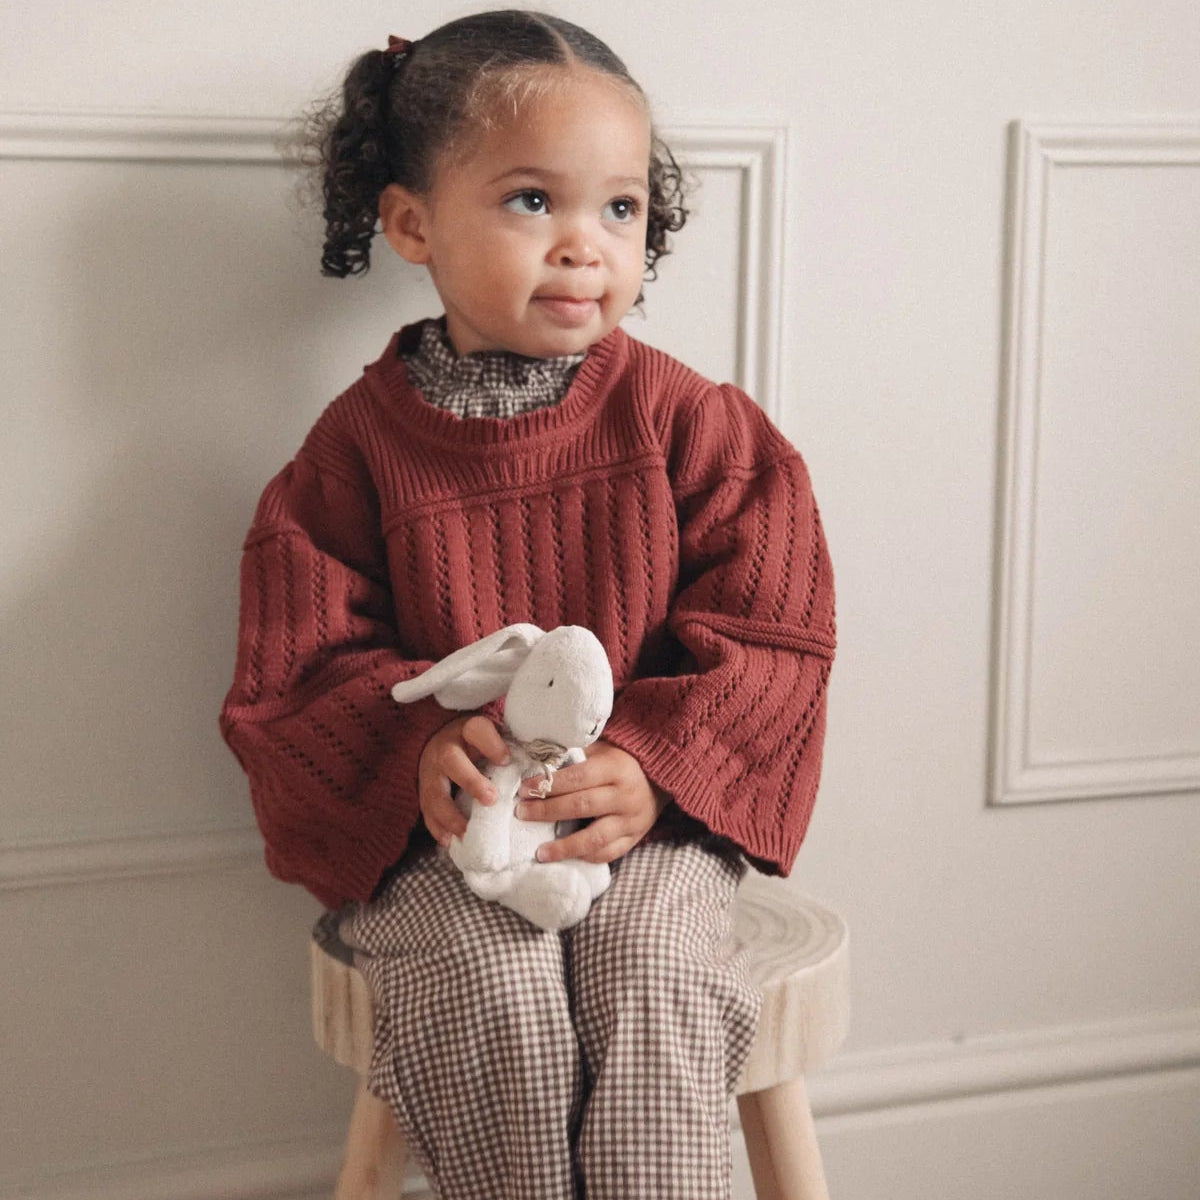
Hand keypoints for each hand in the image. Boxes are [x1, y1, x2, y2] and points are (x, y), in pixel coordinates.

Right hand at [418, 714, 509, 847]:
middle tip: (491, 800)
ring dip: (451, 815)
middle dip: (471, 781)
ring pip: (435, 792)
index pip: (477, 730)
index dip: (492, 745)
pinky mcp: (423, 792)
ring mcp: (430, 772)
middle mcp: (444, 749)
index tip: (506, 760)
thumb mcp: (490, 738)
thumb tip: (533, 772)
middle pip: (451, 760)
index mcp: (466, 731)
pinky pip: (426, 811)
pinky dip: (437, 828)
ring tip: (467, 832)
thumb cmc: (474, 744)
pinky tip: (450, 841)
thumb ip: (507, 749)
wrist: (438, 742)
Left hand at [515, 739, 668, 863]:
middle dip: (547, 811)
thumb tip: (538, 765)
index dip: (549, 785)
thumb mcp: (602, 749)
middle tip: (521, 813)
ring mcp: (631, 820)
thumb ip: (575, 756)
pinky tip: (566, 858)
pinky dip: (586, 857)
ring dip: (564, 847)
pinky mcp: (635, 837)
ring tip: (540, 852)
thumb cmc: (622, 759)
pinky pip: (609, 853)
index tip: (524, 789)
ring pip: (595, 838)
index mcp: (615, 768)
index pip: (577, 777)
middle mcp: (625, 796)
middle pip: (581, 806)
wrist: (661, 776)